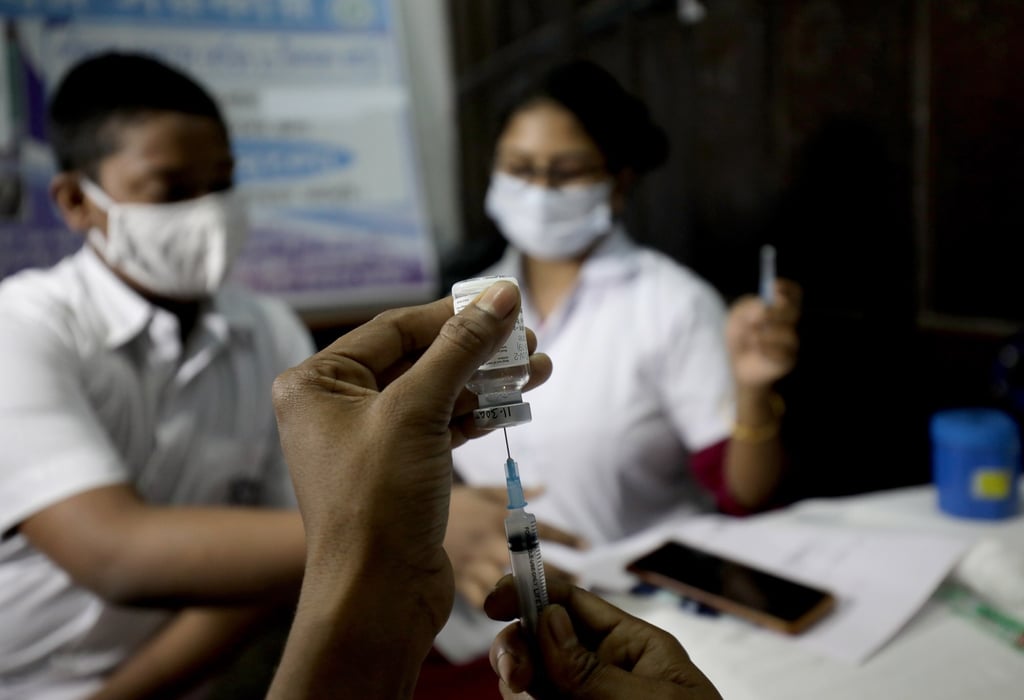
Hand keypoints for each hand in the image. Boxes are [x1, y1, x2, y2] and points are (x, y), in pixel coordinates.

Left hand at [271, 282, 551, 636]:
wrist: (377, 598)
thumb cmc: (377, 502)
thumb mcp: (418, 411)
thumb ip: (461, 349)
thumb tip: (500, 297)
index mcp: (316, 384)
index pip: (394, 329)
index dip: (452, 314)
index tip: (503, 301)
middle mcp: (335, 407)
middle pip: (418, 359)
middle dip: (477, 350)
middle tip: (527, 338)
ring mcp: (368, 440)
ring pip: (436, 393)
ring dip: (486, 381)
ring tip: (538, 367)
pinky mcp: (398, 469)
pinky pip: (441, 426)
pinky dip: (478, 413)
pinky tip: (516, 401)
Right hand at [447, 486, 582, 607]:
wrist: (403, 518)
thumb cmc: (448, 504)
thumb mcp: (481, 491)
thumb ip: (513, 493)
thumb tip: (544, 488)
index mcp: (499, 519)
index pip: (541, 529)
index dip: (567, 538)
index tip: (586, 546)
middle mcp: (492, 544)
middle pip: (534, 563)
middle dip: (561, 571)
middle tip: (584, 579)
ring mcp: (476, 566)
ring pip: (514, 586)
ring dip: (536, 594)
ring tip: (556, 604)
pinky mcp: (461, 583)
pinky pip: (485, 603)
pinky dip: (500, 610)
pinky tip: (515, 617)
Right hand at [485, 576, 721, 699]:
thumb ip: (592, 668)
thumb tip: (547, 617)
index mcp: (633, 646)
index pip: (575, 603)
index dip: (533, 593)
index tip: (496, 603)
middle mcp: (604, 669)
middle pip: (543, 638)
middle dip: (519, 645)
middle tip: (513, 674)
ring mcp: (586, 699)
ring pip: (532, 676)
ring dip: (517, 679)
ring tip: (521, 695)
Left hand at [726, 278, 800, 389]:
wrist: (734, 364)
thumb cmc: (738, 336)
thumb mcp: (737, 315)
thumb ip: (750, 307)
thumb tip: (765, 306)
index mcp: (779, 308)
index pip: (794, 293)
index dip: (787, 288)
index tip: (773, 286)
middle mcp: (789, 323)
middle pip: (793, 311)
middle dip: (776, 312)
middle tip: (759, 316)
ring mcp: (790, 342)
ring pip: (788, 333)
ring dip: (767, 334)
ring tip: (751, 337)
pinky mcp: (787, 360)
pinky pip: (783, 352)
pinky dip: (766, 348)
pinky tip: (756, 348)